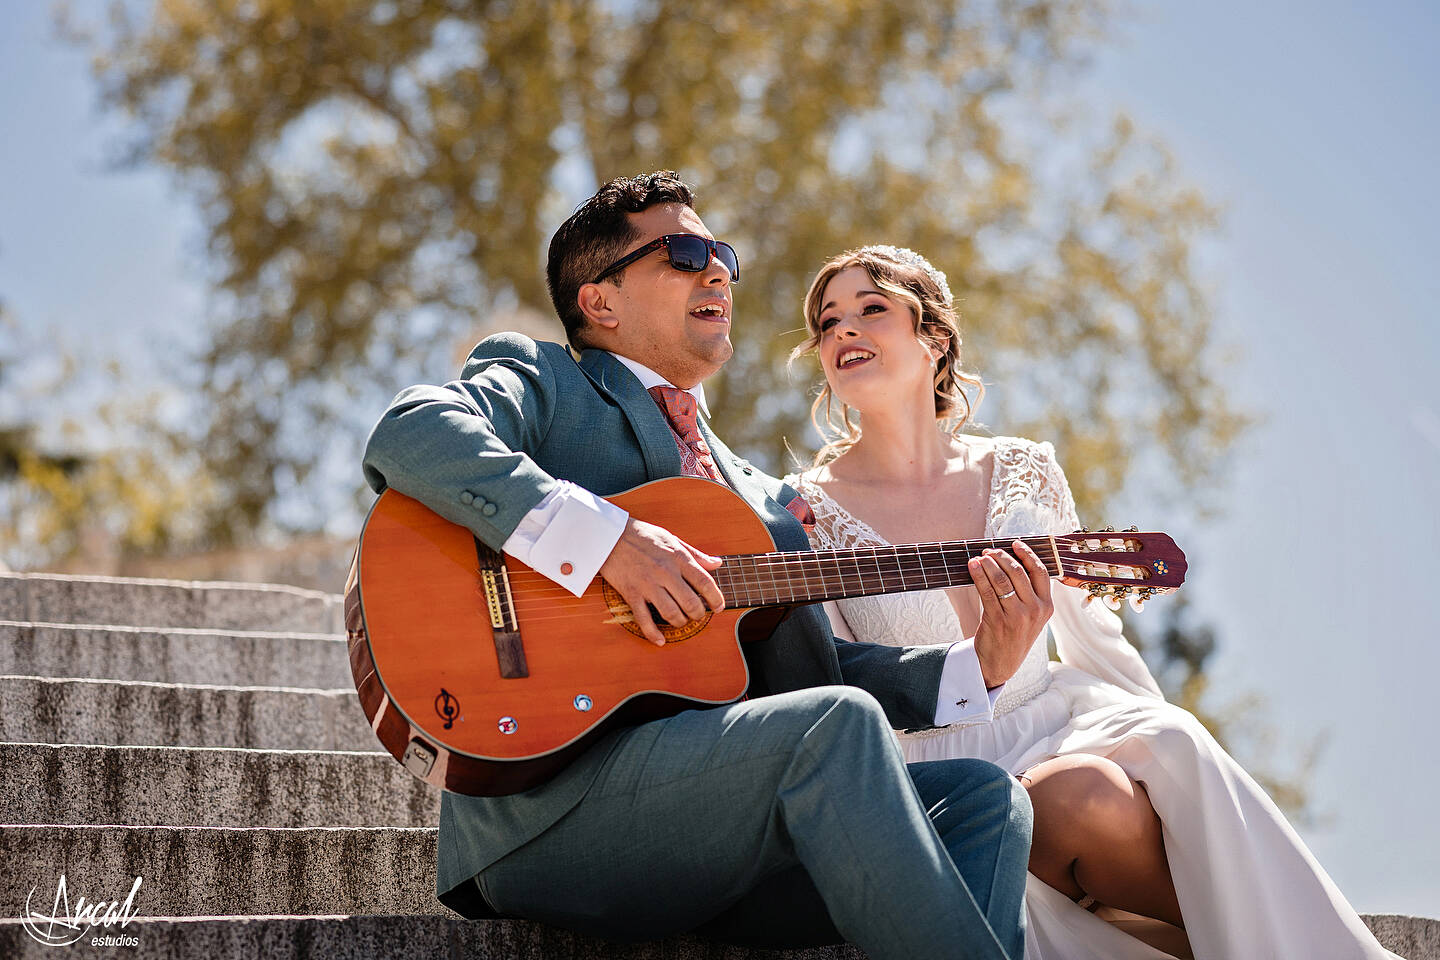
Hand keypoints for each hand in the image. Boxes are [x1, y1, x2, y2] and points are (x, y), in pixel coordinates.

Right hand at [599, 518, 724, 645]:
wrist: (609, 535)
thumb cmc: (642, 535)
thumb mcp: (672, 539)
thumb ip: (696, 554)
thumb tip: (717, 563)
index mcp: (677, 557)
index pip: (704, 582)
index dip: (715, 598)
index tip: (719, 606)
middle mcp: (665, 572)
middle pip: (690, 602)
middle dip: (698, 614)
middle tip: (698, 615)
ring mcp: (647, 584)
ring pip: (671, 613)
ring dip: (680, 622)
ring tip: (681, 621)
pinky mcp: (631, 593)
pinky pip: (643, 619)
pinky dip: (653, 634)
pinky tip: (660, 640)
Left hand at [970, 540, 1053, 687]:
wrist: (1001, 664)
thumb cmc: (1014, 635)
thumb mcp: (1031, 616)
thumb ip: (1029, 593)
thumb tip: (1013, 561)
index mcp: (1047, 607)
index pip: (1041, 572)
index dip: (1028, 554)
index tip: (1015, 543)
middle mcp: (1035, 610)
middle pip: (1019, 572)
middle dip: (1002, 557)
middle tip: (989, 550)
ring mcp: (1018, 616)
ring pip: (1002, 580)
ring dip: (989, 564)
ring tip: (979, 557)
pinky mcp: (999, 620)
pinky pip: (987, 591)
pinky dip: (979, 575)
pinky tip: (973, 566)